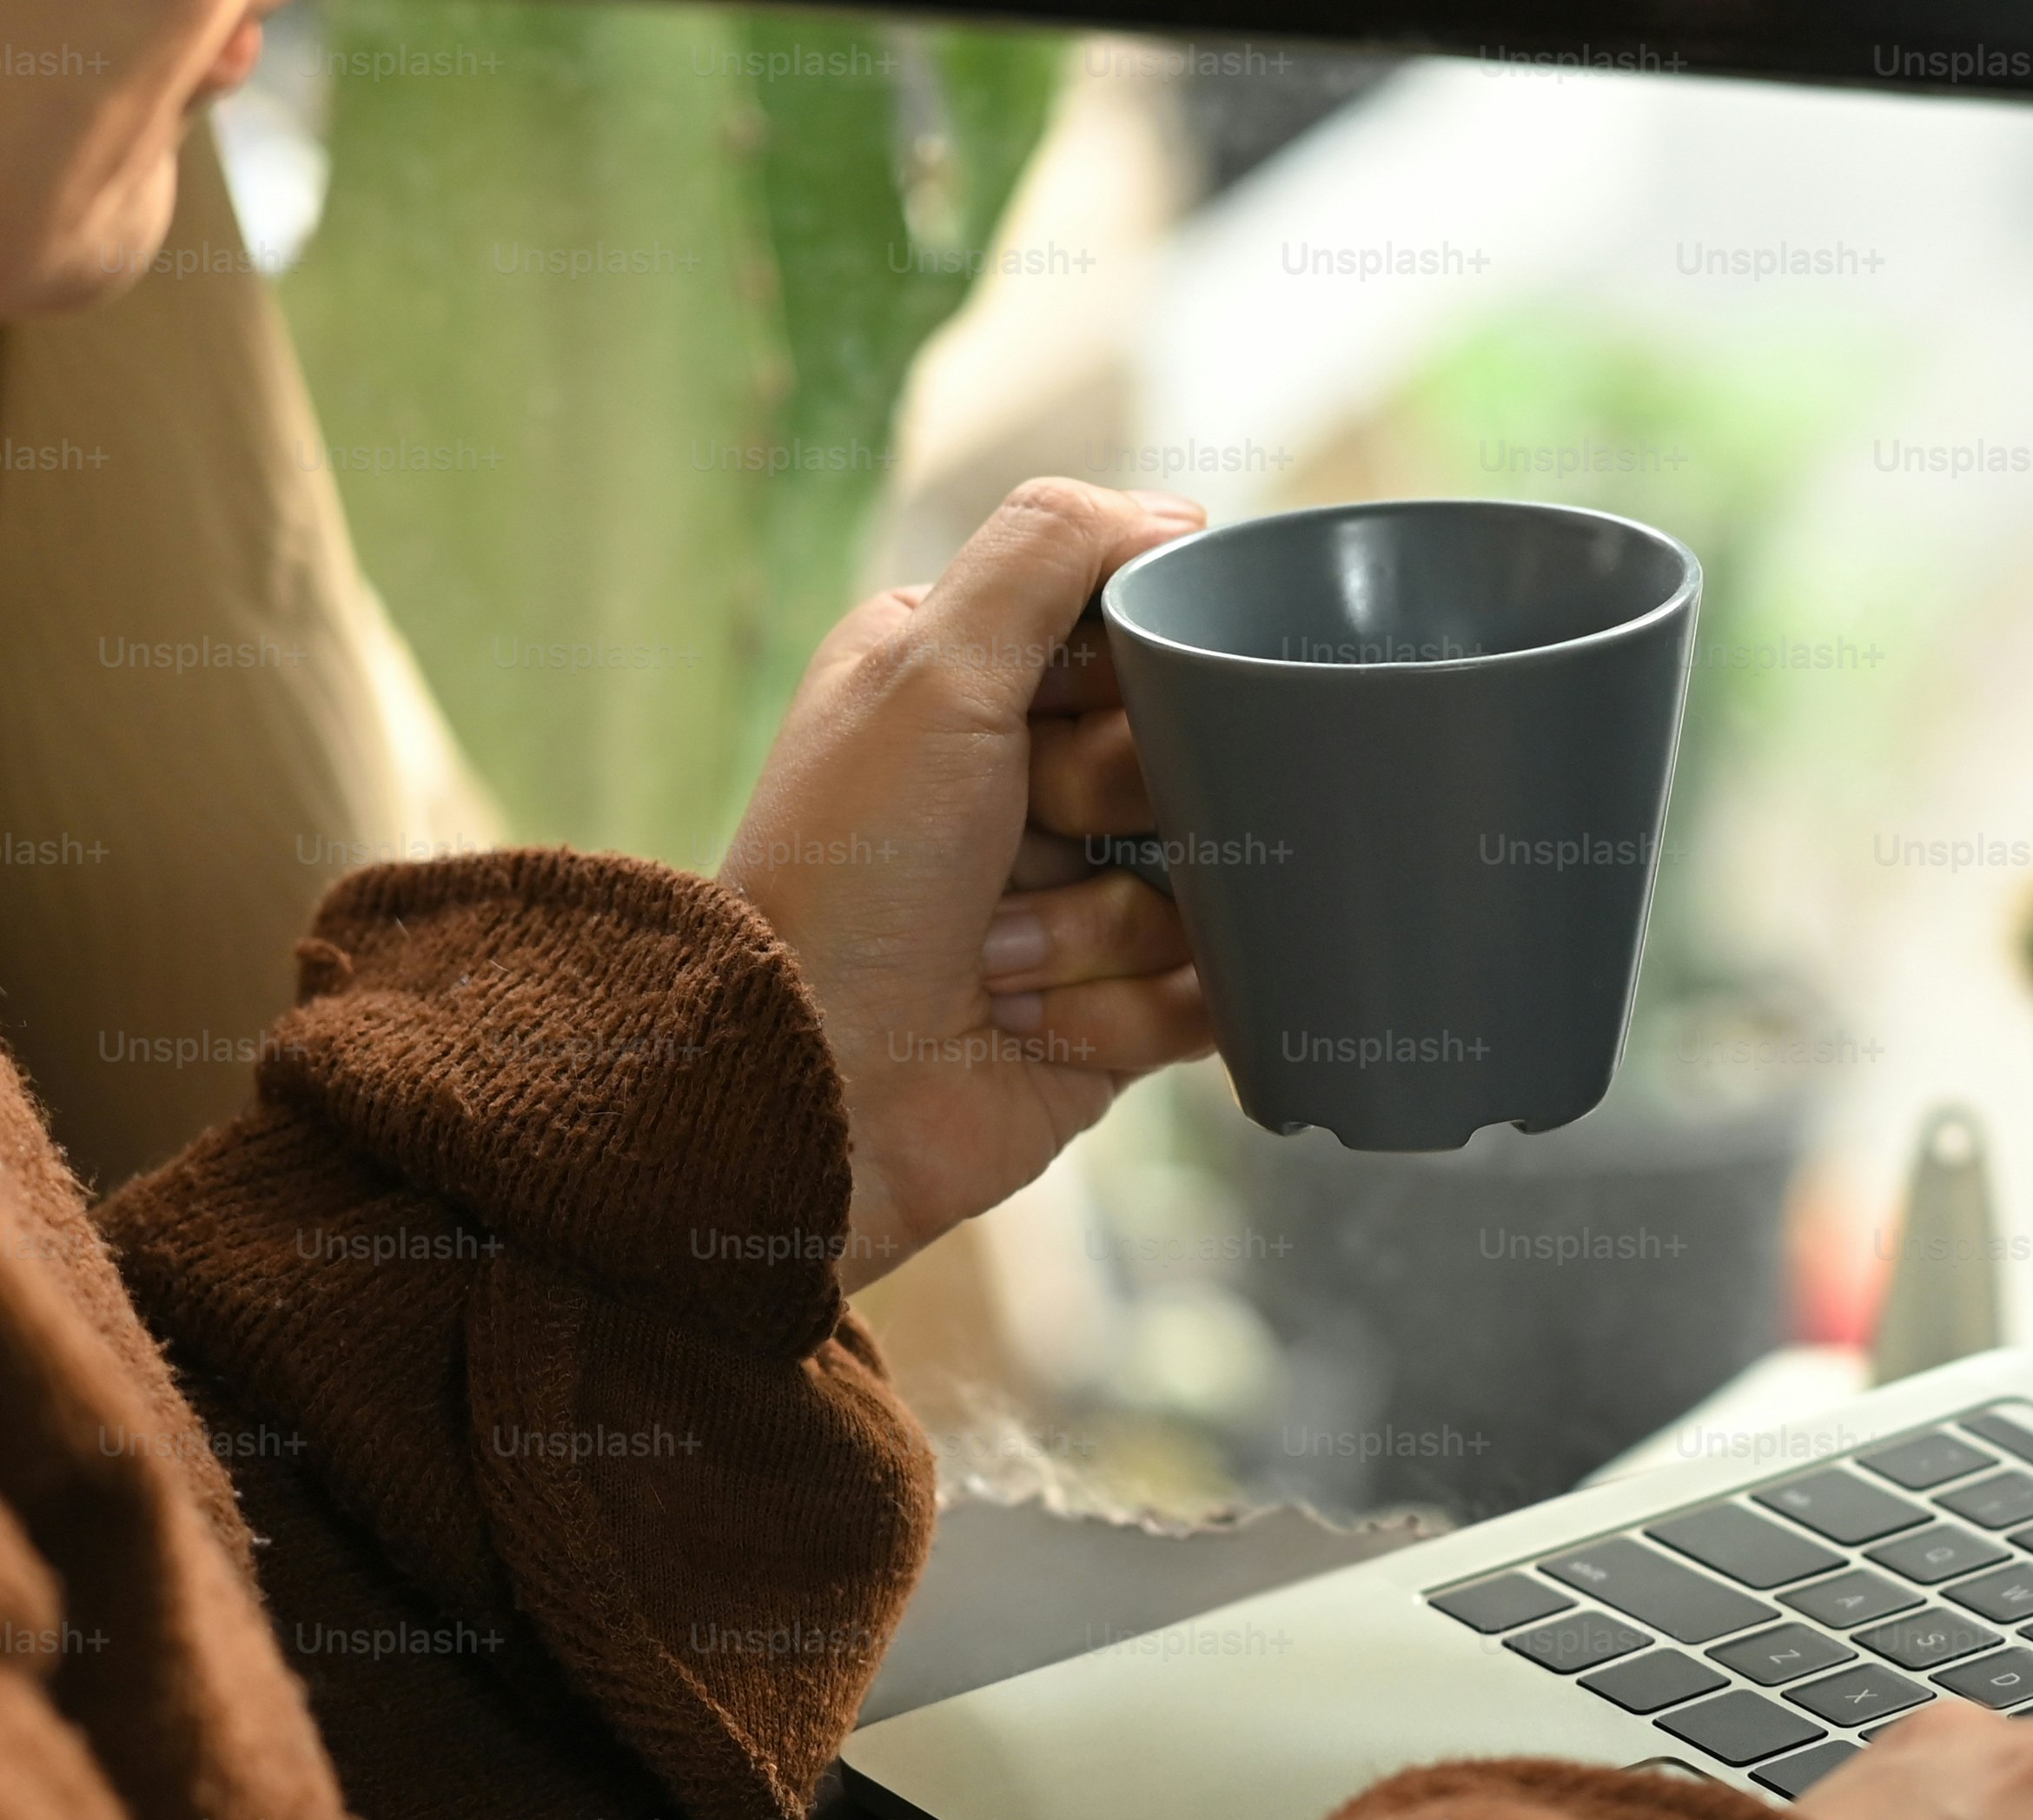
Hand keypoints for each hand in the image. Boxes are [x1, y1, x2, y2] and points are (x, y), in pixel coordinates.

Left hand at [723, 478, 1221, 1285]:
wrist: (821, 1091)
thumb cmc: (852, 874)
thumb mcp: (928, 665)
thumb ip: (1046, 551)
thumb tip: (1174, 514)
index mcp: (968, 681)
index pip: (1137, 624)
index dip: (1138, 665)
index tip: (1074, 706)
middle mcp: (1026, 781)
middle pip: (1193, 748)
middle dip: (1119, 802)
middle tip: (1026, 836)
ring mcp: (1079, 899)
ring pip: (1211, 876)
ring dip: (1103, 925)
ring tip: (998, 960)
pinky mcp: (1121, 1011)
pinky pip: (1211, 991)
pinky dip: (1125, 1013)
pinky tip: (1031, 1026)